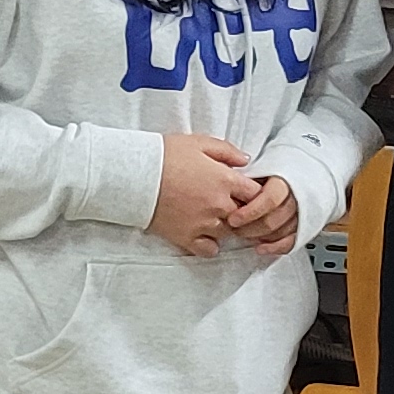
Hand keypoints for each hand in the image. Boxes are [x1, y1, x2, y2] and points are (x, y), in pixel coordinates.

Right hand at [149, 132, 259, 257]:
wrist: (136, 175)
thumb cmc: (166, 155)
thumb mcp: (199, 143)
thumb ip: (227, 151)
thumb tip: (246, 160)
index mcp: (225, 180)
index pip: (257, 193)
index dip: (254, 192)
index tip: (246, 191)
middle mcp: (219, 205)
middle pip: (246, 216)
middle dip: (243, 211)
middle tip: (233, 205)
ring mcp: (203, 224)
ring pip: (229, 233)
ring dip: (227, 227)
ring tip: (216, 217)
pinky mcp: (186, 237)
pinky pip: (209, 250)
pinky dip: (210, 245)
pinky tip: (205, 234)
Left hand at [223, 175, 299, 259]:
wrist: (301, 172)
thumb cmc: (274, 169)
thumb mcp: (258, 163)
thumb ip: (247, 173)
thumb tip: (233, 178)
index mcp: (286, 179)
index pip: (270, 199)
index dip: (250, 212)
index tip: (233, 219)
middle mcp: (297, 196)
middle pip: (273, 219)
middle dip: (249, 228)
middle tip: (233, 228)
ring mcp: (302, 212)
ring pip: (281, 232)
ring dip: (259, 237)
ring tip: (243, 234)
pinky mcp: (304, 225)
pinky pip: (292, 241)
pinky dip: (276, 247)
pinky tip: (261, 248)